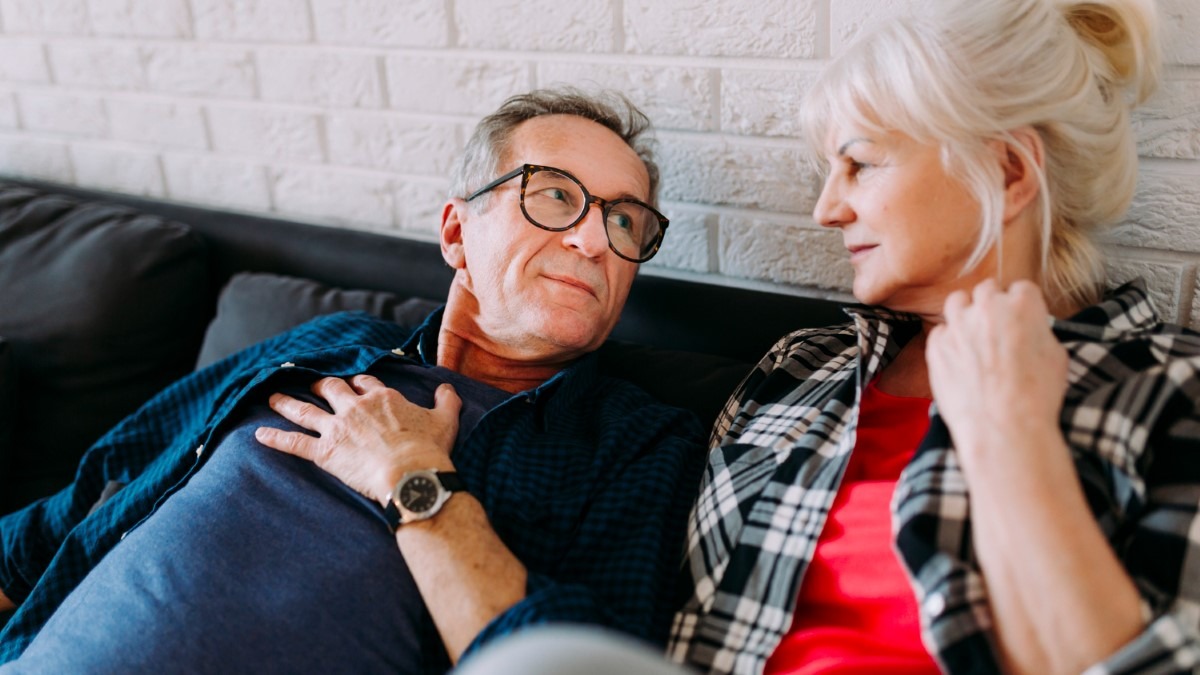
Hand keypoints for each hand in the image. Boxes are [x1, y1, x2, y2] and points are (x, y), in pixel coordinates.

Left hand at [256, 375, 461, 503]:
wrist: (412, 473)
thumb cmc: (430, 449)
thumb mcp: (446, 419)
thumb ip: (447, 400)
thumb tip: (448, 387)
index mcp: (383, 398)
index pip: (365, 383)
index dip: (358, 383)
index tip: (354, 385)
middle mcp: (355, 408)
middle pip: (331, 389)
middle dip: (320, 386)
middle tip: (312, 386)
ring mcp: (337, 429)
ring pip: (305, 410)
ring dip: (287, 403)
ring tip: (273, 398)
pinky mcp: (325, 452)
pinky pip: (294, 443)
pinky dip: (275, 438)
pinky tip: (258, 435)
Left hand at [926, 279, 1068, 464]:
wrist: (1003, 427)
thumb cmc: (1036, 396)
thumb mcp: (1056, 356)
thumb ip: (1039, 331)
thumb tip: (1031, 329)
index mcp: (1023, 305)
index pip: (1021, 289)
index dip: (1022, 305)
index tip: (1022, 318)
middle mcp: (987, 308)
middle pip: (987, 290)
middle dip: (993, 304)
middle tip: (998, 327)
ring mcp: (958, 325)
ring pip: (957, 302)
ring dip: (966, 313)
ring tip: (973, 334)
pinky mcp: (936, 345)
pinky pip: (940, 332)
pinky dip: (949, 340)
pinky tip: (959, 358)